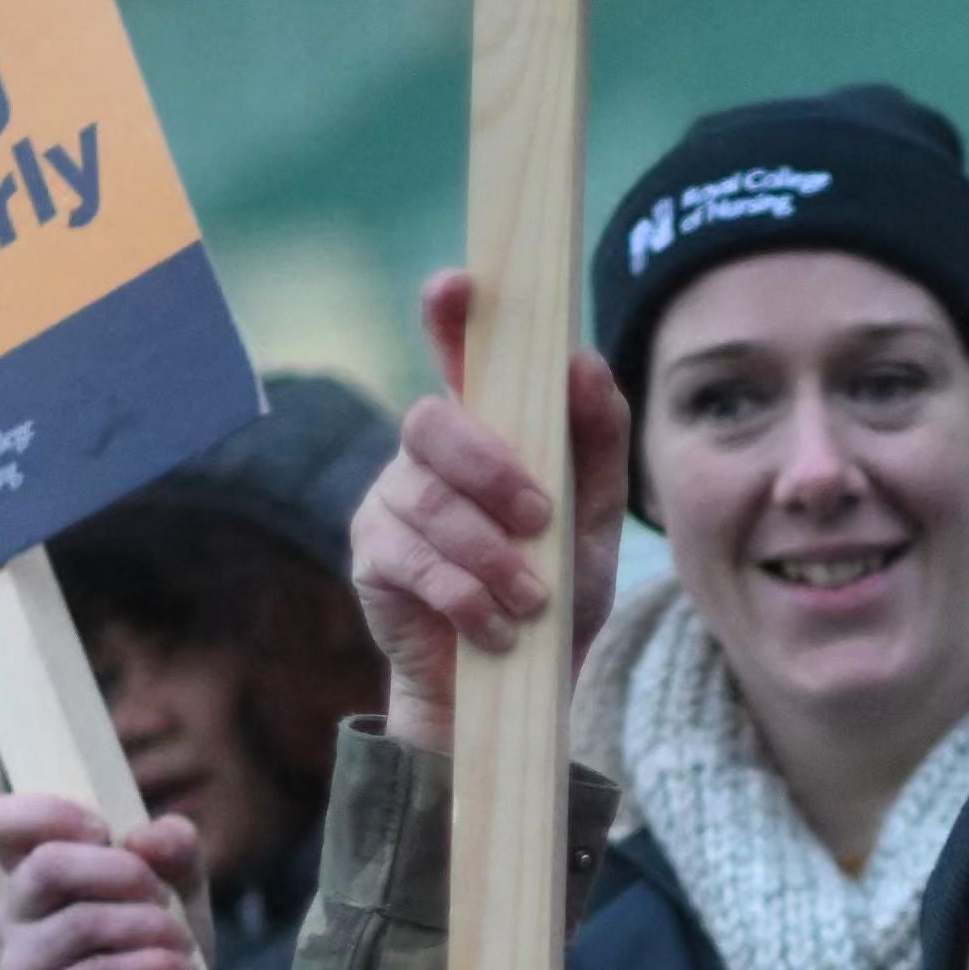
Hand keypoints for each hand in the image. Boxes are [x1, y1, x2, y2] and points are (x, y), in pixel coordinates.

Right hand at [0, 790, 207, 969]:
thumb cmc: (153, 936)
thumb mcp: (176, 883)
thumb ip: (172, 847)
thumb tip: (147, 837)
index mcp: (33, 867)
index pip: (1, 823)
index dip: (48, 814)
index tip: (104, 829)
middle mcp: (14, 911)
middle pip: (48, 865)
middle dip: (121, 871)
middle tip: (162, 893)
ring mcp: (20, 963)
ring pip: (81, 923)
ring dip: (148, 926)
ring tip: (182, 940)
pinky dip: (148, 969)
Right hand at [352, 265, 628, 759]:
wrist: (522, 685)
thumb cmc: (558, 590)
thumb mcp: (597, 519)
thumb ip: (599, 441)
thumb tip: (585, 362)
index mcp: (487, 429)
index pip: (459, 352)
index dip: (450, 314)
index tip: (456, 284)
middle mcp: (429, 452)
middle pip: (433, 422)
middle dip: (492, 471)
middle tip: (541, 520)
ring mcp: (391, 499)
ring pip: (428, 499)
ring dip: (491, 553)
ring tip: (531, 600)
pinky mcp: (370, 555)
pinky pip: (412, 559)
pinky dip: (466, 596)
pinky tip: (497, 628)